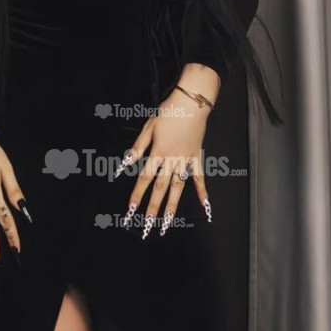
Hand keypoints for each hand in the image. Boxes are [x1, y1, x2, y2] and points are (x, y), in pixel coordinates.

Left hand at [116, 88, 211, 237]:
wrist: (192, 102)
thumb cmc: (168, 112)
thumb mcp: (148, 127)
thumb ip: (137, 148)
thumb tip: (124, 166)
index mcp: (158, 152)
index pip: (145, 179)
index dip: (137, 196)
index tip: (130, 211)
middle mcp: (172, 160)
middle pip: (160, 188)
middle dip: (153, 209)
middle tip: (147, 228)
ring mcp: (186, 160)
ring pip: (178, 187)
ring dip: (172, 206)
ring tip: (167, 224)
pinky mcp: (197, 157)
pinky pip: (200, 177)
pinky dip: (203, 192)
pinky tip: (206, 207)